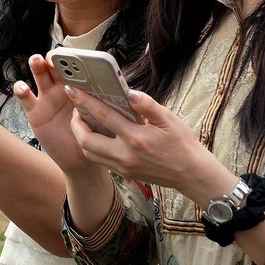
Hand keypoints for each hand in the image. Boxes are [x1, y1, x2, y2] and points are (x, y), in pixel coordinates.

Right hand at [13, 53, 103, 179]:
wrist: (81, 159)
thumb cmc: (95, 135)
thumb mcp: (105, 117)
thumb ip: (109, 103)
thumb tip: (128, 93)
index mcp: (80, 85)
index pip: (76, 65)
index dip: (75, 58)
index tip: (76, 56)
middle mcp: (61, 88)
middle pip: (55, 66)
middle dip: (55, 58)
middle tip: (55, 56)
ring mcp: (46, 98)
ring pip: (39, 76)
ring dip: (36, 65)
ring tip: (37, 60)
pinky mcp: (35, 112)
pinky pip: (26, 99)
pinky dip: (21, 90)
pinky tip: (23, 88)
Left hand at [64, 86, 231, 203]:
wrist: (192, 174)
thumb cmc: (182, 144)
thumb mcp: (169, 120)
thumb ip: (148, 106)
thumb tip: (130, 92)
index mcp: (136, 138)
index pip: (103, 116)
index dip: (85, 101)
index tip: (72, 90)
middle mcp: (125, 155)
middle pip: (86, 141)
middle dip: (75, 124)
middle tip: (76, 110)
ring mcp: (123, 167)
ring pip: (89, 153)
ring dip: (81, 137)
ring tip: (83, 122)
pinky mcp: (124, 174)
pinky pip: (100, 161)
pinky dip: (92, 147)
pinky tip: (97, 135)